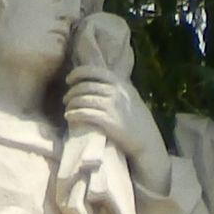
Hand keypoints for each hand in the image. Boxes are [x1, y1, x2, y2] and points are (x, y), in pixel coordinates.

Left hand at [61, 70, 170, 193]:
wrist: (147, 142)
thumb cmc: (138, 122)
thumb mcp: (131, 98)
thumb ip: (117, 89)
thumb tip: (98, 83)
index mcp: (121, 83)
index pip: (94, 71)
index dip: (78, 73)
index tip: (69, 79)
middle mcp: (116, 92)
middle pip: (86, 86)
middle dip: (72, 91)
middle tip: (66, 98)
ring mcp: (112, 106)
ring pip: (83, 99)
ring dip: (71, 103)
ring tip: (67, 108)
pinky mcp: (108, 121)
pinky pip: (85, 113)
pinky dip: (74, 113)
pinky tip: (69, 116)